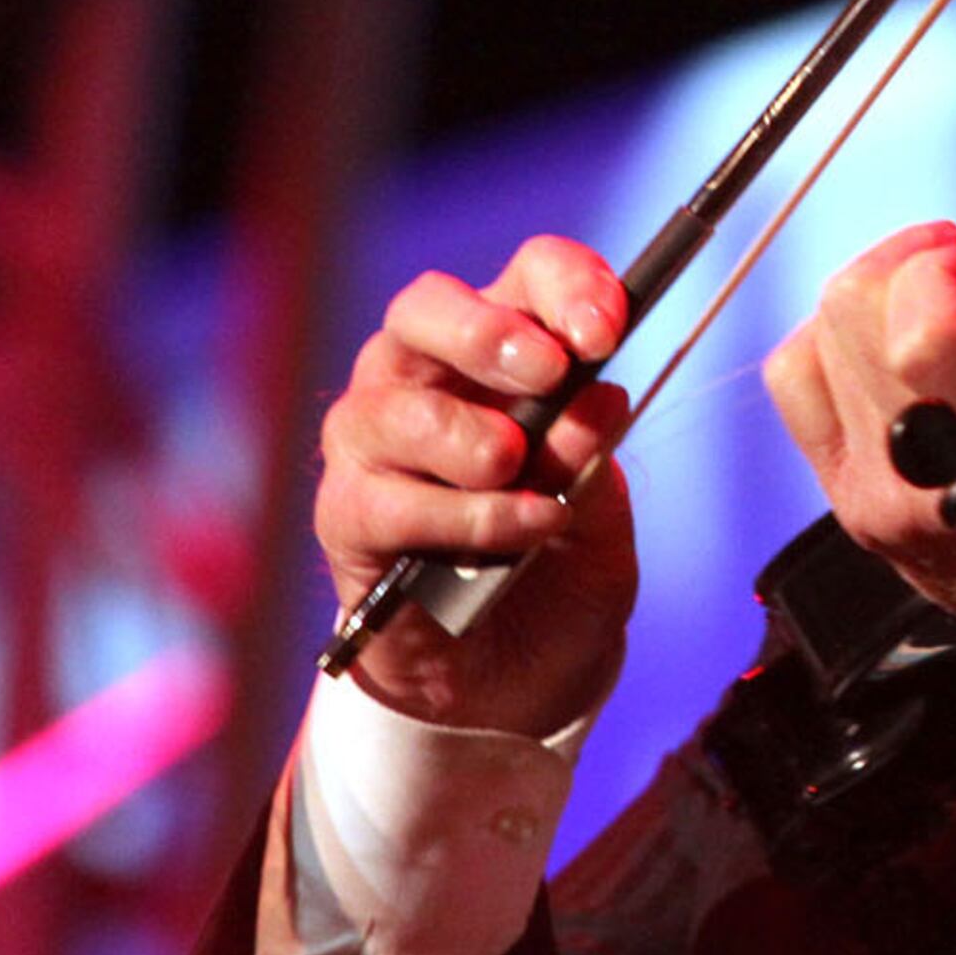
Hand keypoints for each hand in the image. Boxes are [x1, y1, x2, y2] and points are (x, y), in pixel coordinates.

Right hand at [312, 235, 639, 733]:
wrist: (519, 679)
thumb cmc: (559, 570)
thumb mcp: (602, 515)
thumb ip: (593, 457)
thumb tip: (598, 398)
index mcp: (503, 349)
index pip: (528, 275)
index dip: (568, 287)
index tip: (608, 330)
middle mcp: (424, 376)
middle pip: (425, 307)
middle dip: (489, 331)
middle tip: (551, 370)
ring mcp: (372, 441)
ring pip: (392, 406)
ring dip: (470, 437)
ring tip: (520, 471)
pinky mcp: (347, 515)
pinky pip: (390, 500)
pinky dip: (466, 515)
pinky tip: (520, 530)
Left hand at [762, 180, 955, 683]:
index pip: (918, 328)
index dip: (940, 267)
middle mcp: (925, 477)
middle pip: (848, 314)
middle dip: (905, 264)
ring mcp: (877, 501)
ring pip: (810, 347)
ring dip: (867, 305)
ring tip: (926, 313)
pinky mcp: (853, 512)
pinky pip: (800, 399)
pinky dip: (832, 354)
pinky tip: (888, 357)